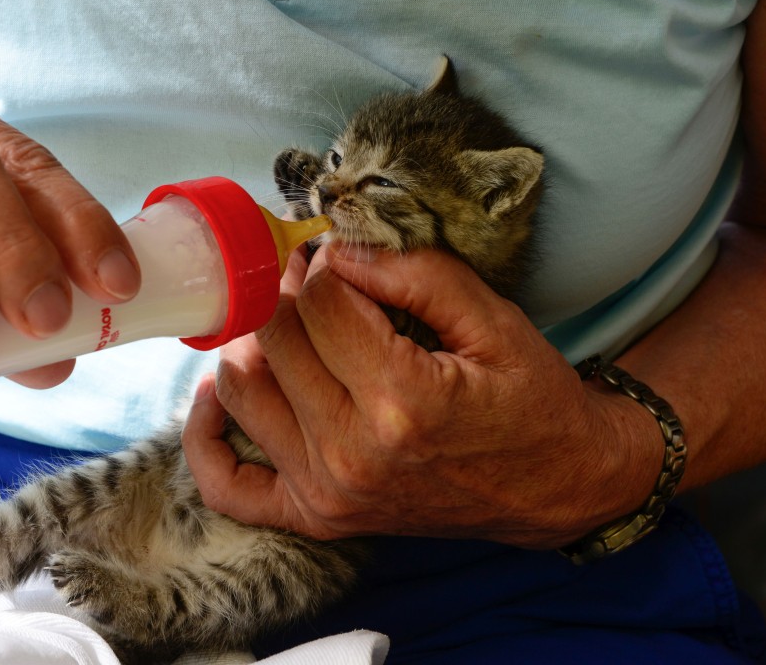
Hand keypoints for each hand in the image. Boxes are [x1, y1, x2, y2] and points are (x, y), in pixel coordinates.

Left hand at [184, 244, 660, 547]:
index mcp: (401, 402)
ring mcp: (326, 493)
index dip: (328, 262)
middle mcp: (350, 453)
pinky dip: (208, 435)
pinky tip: (218, 392)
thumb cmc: (532, 400)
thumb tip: (338, 248)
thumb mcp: (494, 320)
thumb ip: (417, 273)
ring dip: (251, 340)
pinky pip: (227, 486)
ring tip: (286, 318)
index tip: (345, 254)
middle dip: (288, 291)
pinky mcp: (316, 518)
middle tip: (314, 274)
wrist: (557, 488)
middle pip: (274, 338)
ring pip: (242, 390)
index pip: (320, 301)